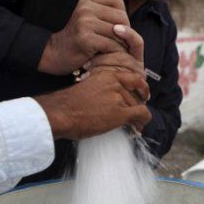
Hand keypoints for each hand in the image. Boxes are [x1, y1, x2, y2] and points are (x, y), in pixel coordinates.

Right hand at [34, 70, 150, 139]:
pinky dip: (143, 121)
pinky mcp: (120, 112)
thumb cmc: (68, 104)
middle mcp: (115, 82)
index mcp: (107, 75)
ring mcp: (118, 97)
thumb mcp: (89, 88)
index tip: (143, 95)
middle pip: (136, 95)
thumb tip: (115, 101)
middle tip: (133, 119)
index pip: (134, 78)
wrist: (60, 113)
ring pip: (138, 106)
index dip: (142, 88)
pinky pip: (142, 114)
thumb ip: (104, 90)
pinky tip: (138, 128)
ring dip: (137, 118)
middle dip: (136, 108)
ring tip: (132, 127)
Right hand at [37, 0, 143, 74]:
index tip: (115, 27)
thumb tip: (130, 20)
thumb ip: (109, 15)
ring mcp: (84, 22)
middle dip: (124, 32)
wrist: (56, 54)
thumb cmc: (80, 39)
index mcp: (88, 0)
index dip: (121, 14)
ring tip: (114, 50)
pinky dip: (113, 53)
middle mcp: (86, 8)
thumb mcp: (92, 20)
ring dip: (120, 45)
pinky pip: (111, 45)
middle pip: (121, 17)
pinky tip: (107, 56)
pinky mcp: (85, 38)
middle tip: (118, 43)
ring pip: (118, 32)